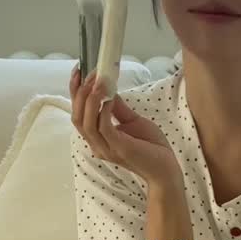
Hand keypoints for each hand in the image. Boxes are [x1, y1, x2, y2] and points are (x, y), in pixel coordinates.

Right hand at [70, 67, 181, 188]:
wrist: (166, 169)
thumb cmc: (151, 146)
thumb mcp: (132, 121)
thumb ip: (118, 107)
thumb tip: (109, 88)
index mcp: (97, 138)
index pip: (78, 114)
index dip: (75, 92)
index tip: (78, 71)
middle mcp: (97, 144)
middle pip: (77, 118)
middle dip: (80, 93)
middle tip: (90, 74)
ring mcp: (106, 148)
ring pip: (86, 123)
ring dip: (90, 100)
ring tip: (98, 82)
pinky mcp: (118, 148)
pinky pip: (103, 127)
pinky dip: (103, 110)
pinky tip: (109, 98)